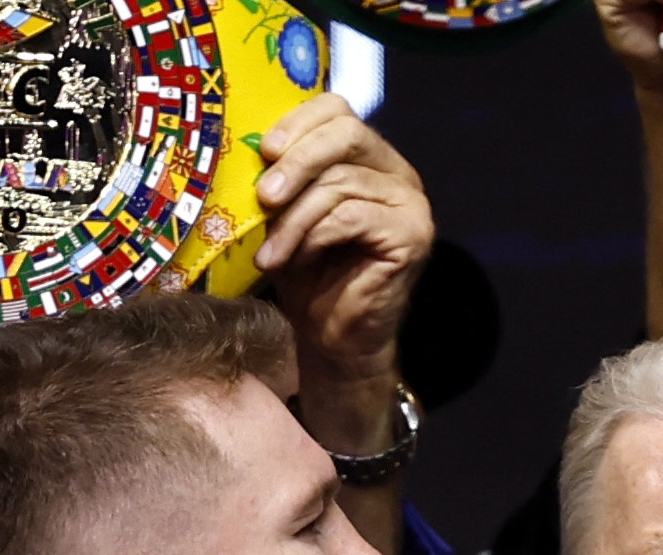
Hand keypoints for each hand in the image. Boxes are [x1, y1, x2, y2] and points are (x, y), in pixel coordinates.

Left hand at [254, 94, 433, 386]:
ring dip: (293, 218)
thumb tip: (250, 142)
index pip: (338, 110)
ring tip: (268, 251)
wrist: (334, 335)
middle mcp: (398, 173)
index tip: (264, 151)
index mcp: (370, 157)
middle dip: (296, 163)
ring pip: (341, 182)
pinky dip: (311, 236)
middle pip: (347, 133)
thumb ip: (283, 173)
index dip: (298, 122)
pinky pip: (351, 217)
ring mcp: (411, 203)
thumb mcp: (288, 211)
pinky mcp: (412, 235)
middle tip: (262, 196)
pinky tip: (289, 260)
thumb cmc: (308, 272)